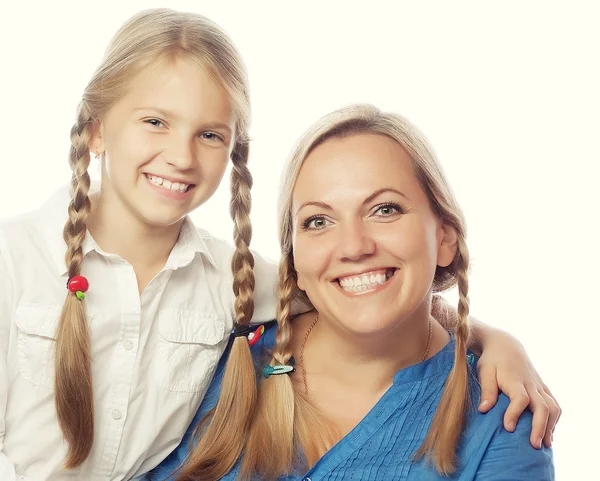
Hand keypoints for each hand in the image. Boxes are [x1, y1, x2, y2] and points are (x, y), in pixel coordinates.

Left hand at [476, 328, 560, 448]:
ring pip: (553, 407)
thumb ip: (487, 390)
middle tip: (534, 445)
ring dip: (550, 426)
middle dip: (540, 427)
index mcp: (515, 380)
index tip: (508, 428)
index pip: (520, 398)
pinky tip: (548, 433)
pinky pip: (555, 404)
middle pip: (542, 407)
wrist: (506, 345)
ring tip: (545, 444)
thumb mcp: (485, 371)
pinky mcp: (543, 388)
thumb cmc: (492, 360)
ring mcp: (539, 386)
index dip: (515, 413)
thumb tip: (483, 410)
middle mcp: (531, 384)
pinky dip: (554, 420)